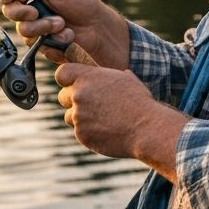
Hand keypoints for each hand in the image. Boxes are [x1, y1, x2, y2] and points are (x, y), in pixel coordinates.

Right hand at [0, 0, 128, 67]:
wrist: (98, 28)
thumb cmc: (82, 2)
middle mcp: (30, 7)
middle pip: (9, 11)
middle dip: (22, 13)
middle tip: (36, 12)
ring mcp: (35, 26)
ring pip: (23, 30)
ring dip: (43, 27)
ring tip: (62, 23)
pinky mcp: (41, 43)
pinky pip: (37, 45)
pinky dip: (54, 39)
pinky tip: (67, 34)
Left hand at [54, 63, 186, 179]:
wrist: (146, 129)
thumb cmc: (139, 102)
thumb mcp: (126, 80)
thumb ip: (110, 77)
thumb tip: (116, 75)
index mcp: (87, 77)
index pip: (61, 73)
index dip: (66, 79)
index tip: (73, 85)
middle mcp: (79, 94)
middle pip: (63, 97)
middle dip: (73, 101)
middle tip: (92, 106)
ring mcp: (78, 116)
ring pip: (70, 116)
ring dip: (81, 118)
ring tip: (103, 119)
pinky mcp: (81, 134)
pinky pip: (79, 132)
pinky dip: (89, 132)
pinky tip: (107, 131)